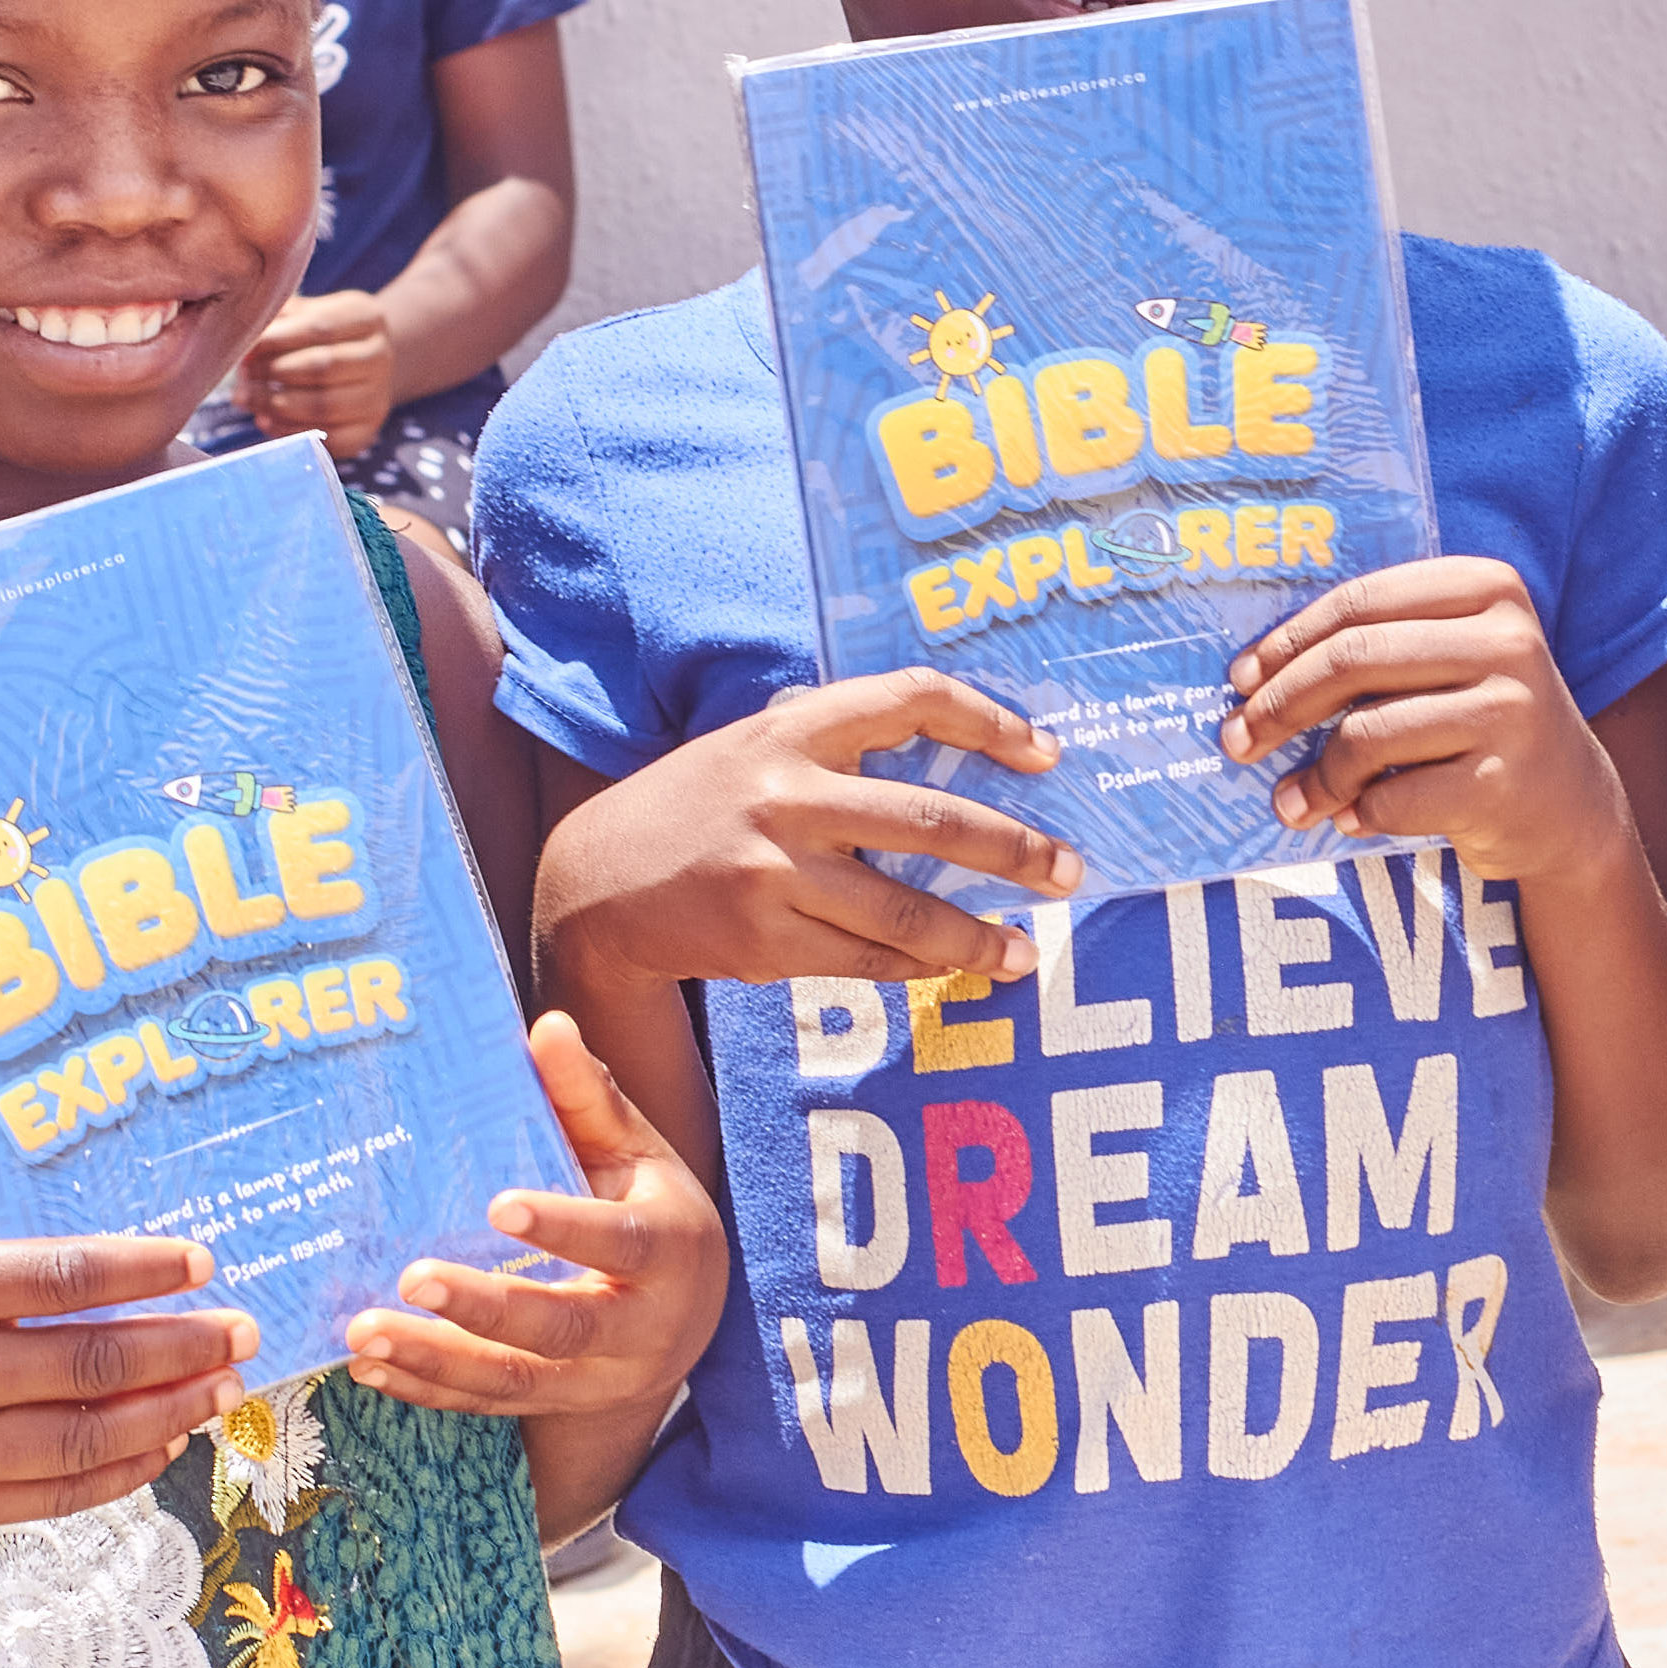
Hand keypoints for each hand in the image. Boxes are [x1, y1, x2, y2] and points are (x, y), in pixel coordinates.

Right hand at [0, 1215, 252, 1525]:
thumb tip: (83, 1184)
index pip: (63, 1276)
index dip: (145, 1268)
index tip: (204, 1260)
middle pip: (91, 1363)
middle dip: (184, 1347)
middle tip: (243, 1330)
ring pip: (85, 1441)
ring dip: (171, 1414)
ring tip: (225, 1388)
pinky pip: (54, 1498)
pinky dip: (121, 1474)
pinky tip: (164, 1444)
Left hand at [239, 290, 398, 459]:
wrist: (358, 366)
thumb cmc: (320, 335)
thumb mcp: (305, 313)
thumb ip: (278, 322)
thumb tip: (246, 344)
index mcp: (368, 318)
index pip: (321, 328)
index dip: (278, 339)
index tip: (246, 348)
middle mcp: (382, 357)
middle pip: (323, 367)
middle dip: (273, 371)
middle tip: (242, 375)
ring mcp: (377, 397)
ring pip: (323, 405)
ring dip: (275, 404)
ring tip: (246, 397)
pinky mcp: (366, 431)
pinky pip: (326, 438)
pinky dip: (289, 431)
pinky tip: (265, 420)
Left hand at [340, 1013, 727, 1413]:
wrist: (688, 1318)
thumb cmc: (652, 1212)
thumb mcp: (637, 1154)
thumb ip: (590, 1098)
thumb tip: (549, 1025)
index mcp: (669, 1250)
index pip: (620, 1243)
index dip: (564, 1229)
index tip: (499, 1207)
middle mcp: (641, 1327)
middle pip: (562, 1328)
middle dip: (484, 1309)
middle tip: (412, 1278)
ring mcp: (596, 1378)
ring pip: (515, 1382)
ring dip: (436, 1360)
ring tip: (365, 1334)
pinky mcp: (554, 1405)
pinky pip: (487, 1406)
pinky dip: (427, 1391)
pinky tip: (371, 1367)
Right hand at [538, 670, 1065, 995]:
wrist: (598, 881)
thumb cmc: (700, 805)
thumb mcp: (757, 745)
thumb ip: (838, 745)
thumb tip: (958, 763)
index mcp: (792, 728)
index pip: (910, 698)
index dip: (986, 718)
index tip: (1044, 752)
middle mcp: (785, 793)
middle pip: (929, 820)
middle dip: (1014, 848)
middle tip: (1068, 870)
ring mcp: (774, 872)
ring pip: (905, 909)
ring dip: (977, 936)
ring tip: (1025, 952)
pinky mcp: (763, 940)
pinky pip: (865, 957)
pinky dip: (917, 965)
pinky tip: (953, 968)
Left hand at [1218, 559, 1619, 885]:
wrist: (1569, 806)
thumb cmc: (1479, 720)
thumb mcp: (1448, 658)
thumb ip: (1376, 645)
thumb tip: (1254, 674)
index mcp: (1487, 588)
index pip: (1360, 602)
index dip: (1288, 641)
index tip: (1241, 678)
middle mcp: (1508, 641)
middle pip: (1353, 661)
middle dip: (1280, 705)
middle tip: (1238, 740)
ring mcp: (1511, 713)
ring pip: (1366, 734)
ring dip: (1314, 777)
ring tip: (1292, 803)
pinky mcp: (1503, 785)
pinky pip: (1393, 798)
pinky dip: (1358, 813)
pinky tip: (1352, 818)